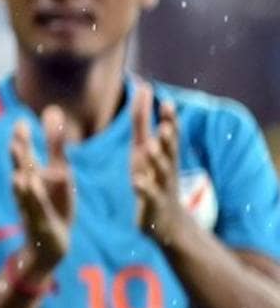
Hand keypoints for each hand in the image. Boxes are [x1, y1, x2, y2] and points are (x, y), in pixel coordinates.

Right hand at [9, 105, 75, 278]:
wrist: (50, 242)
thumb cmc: (52, 201)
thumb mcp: (57, 170)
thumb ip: (54, 143)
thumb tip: (53, 109)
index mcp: (31, 173)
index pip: (24, 154)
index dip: (22, 140)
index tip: (22, 122)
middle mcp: (27, 188)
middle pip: (22, 169)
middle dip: (19, 154)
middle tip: (18, 136)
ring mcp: (32, 205)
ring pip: (26, 191)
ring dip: (22, 181)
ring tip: (20, 172)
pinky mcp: (41, 222)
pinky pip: (37, 210)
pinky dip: (34, 201)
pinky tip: (34, 192)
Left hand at [131, 83, 186, 244]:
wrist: (167, 222)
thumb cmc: (152, 176)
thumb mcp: (144, 146)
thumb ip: (142, 119)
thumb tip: (144, 86)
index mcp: (164, 154)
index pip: (170, 134)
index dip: (169, 120)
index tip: (167, 103)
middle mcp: (166, 168)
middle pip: (170, 152)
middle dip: (168, 139)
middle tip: (165, 127)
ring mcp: (161, 187)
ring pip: (161, 173)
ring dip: (157, 160)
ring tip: (151, 147)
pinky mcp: (152, 205)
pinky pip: (149, 196)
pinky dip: (144, 188)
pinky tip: (137, 181)